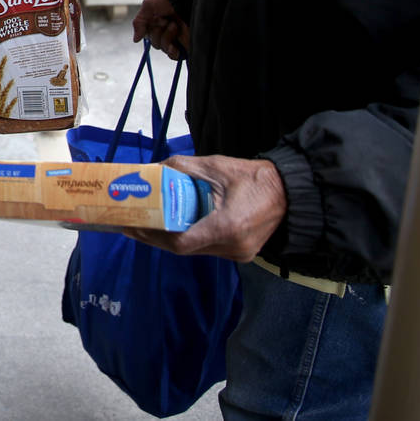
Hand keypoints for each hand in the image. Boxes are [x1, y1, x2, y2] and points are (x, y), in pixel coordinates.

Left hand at [121, 155, 286, 261]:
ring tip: (146, 225)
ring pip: (194, 250)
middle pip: (183, 248)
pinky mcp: (241, 254)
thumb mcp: (215, 166)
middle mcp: (231, 247)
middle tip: (130, 225)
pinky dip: (187, 238)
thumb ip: (182, 167)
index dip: (152, 235)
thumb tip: (154, 168)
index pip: (180, 242)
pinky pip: (206, 248)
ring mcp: (238, 254)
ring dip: (169, 239)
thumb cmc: (253, 177)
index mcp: (226, 227)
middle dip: (154, 238)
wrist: (289, 191)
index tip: (132, 225)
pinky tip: (172, 228)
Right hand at [132, 0, 189, 59]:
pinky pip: (174, 56)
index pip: (149, 36)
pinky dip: (172, 52)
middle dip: (158, 33)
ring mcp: (176, 38)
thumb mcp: (148, 7)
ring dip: (166, 38)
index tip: (155, 19)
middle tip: (166, 20)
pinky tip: (173, 46)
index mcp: (157, 24)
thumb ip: (139, 23)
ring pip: (164, 49)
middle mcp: (166, 32)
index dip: (150, 30)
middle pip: (155, 44)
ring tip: (174, 25)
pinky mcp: (185, 44)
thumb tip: (135, 40)